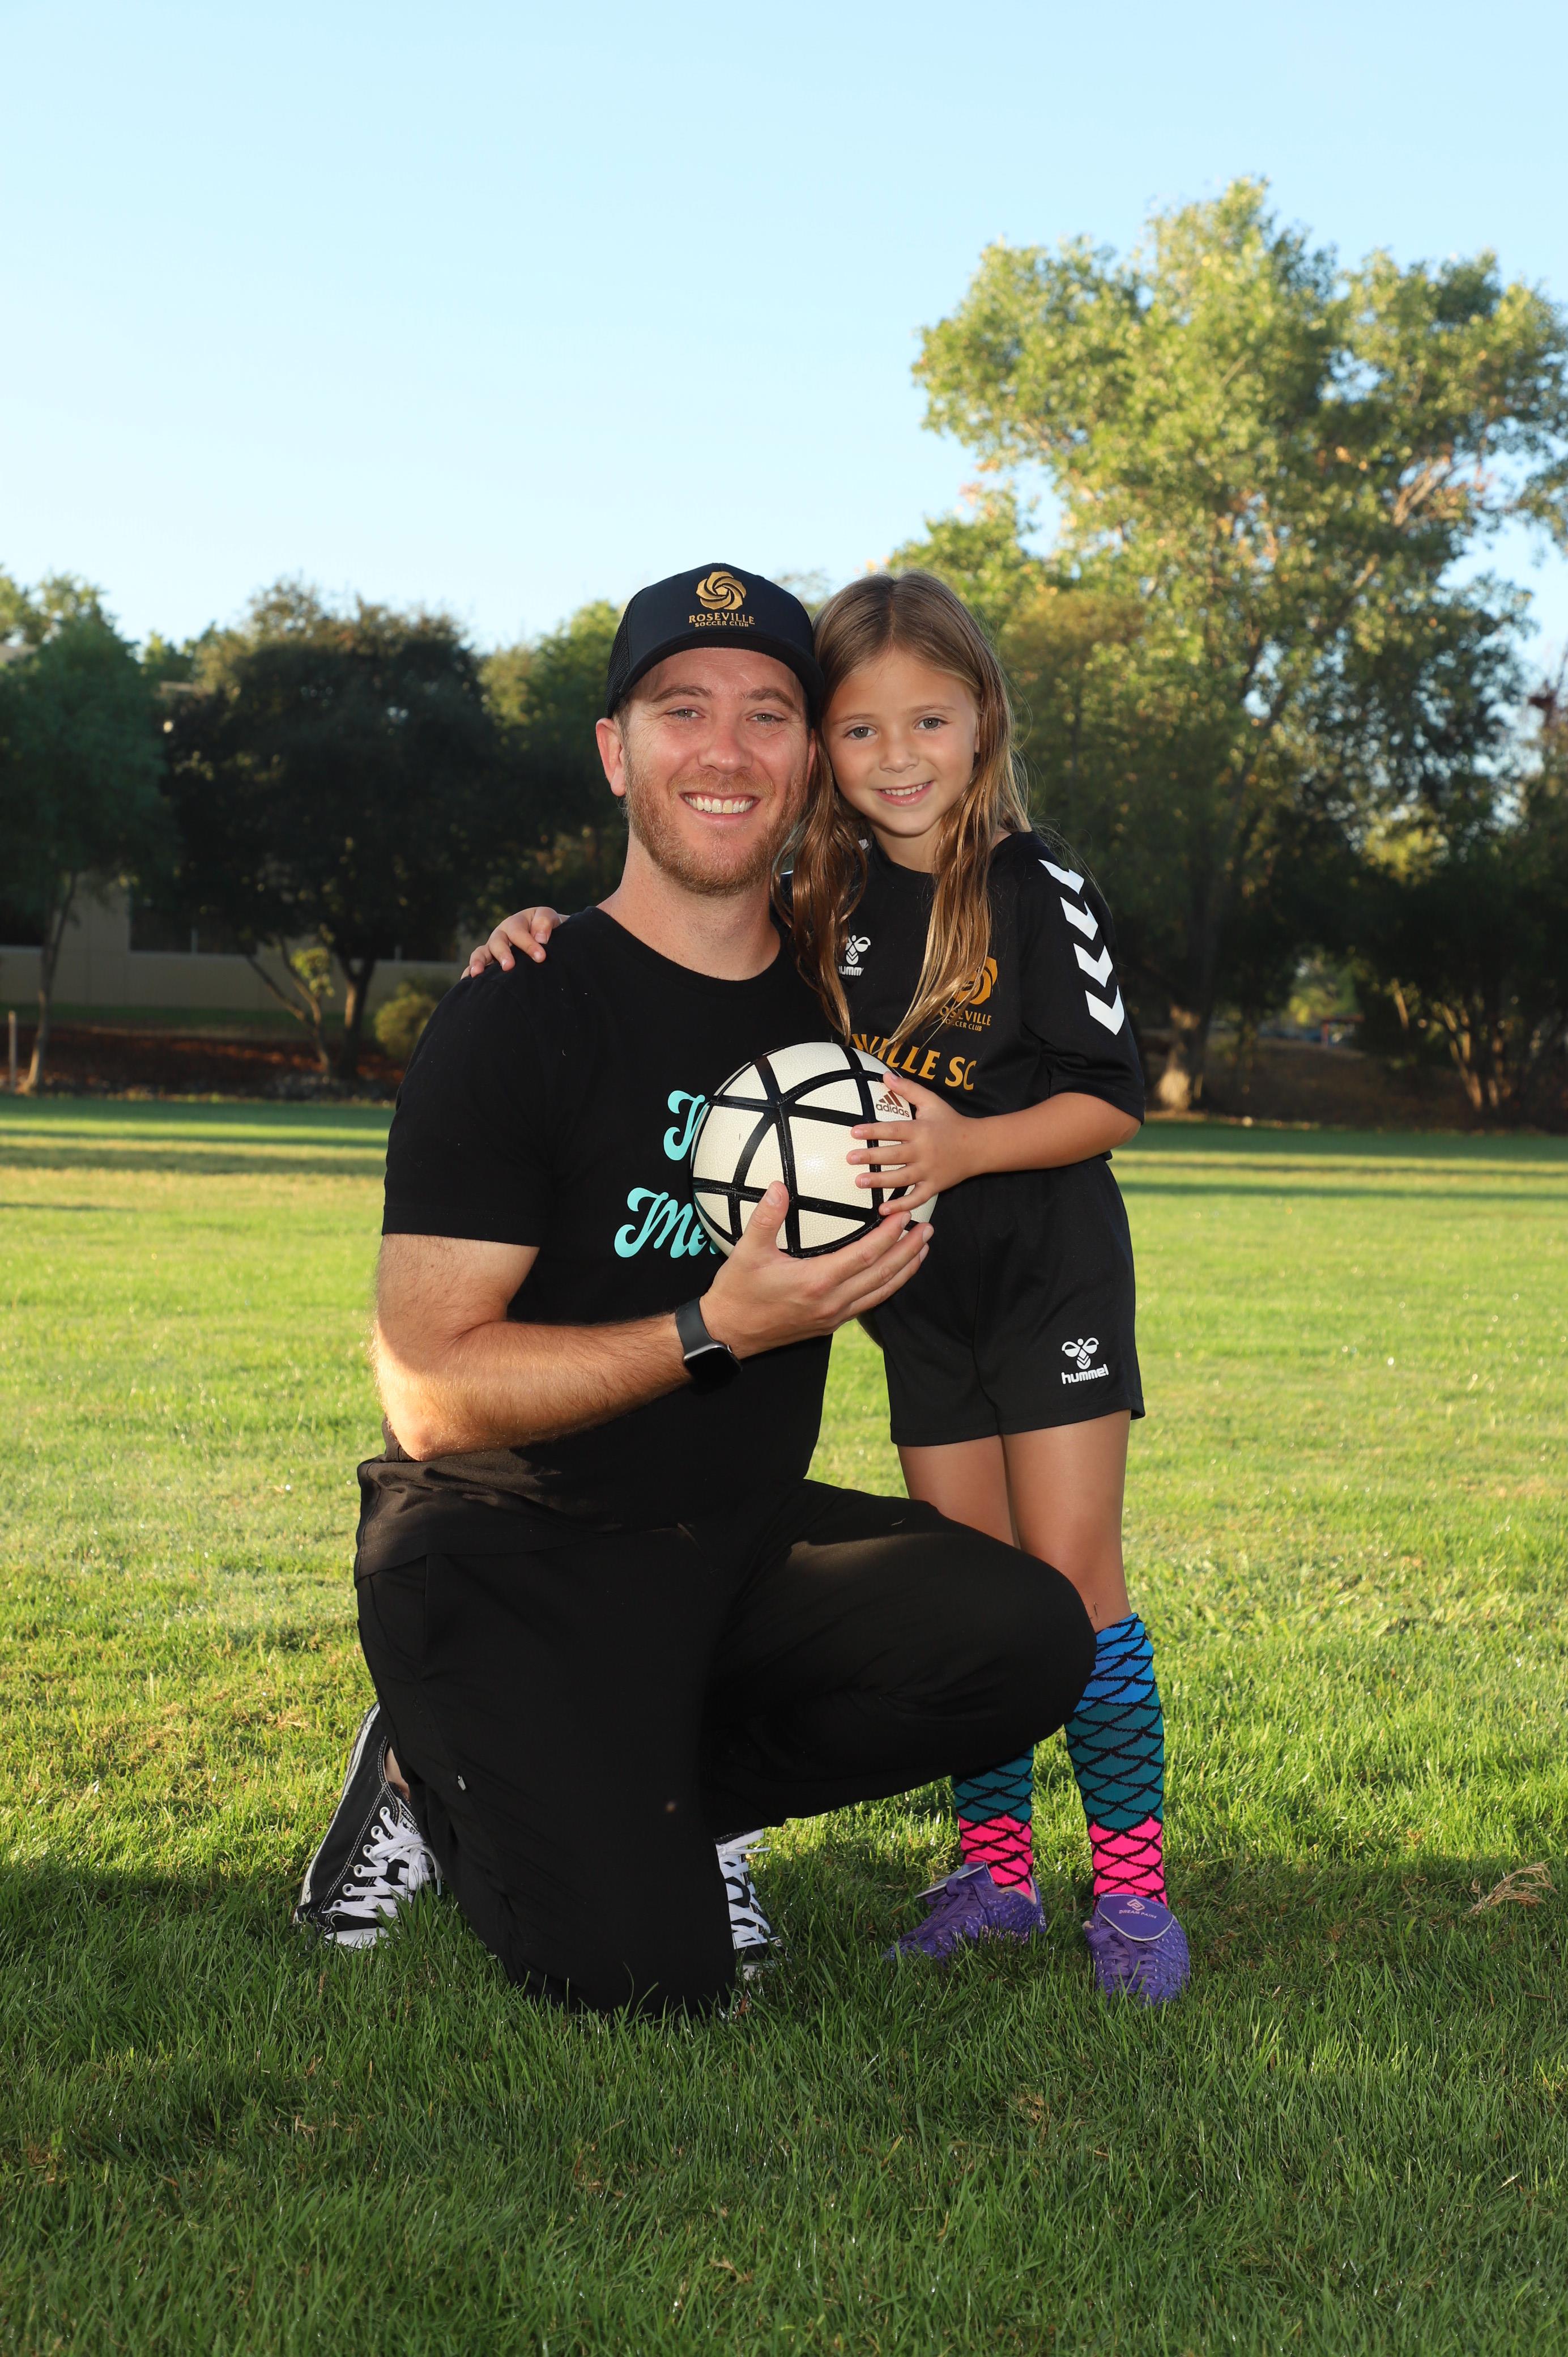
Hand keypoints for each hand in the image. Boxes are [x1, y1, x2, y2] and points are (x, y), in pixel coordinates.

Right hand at [464, 907, 564, 976]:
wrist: (549, 938)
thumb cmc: (549, 929)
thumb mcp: (551, 919)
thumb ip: (546, 922)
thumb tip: (540, 938)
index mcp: (516, 923)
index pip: (518, 932)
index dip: (528, 944)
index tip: (541, 957)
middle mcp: (501, 935)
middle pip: (497, 942)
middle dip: (502, 954)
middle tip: (509, 966)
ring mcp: (493, 949)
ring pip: (481, 953)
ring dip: (478, 963)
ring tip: (478, 974)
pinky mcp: (489, 962)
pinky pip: (475, 966)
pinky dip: (469, 972)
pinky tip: (466, 981)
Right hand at [701, 1182, 930, 1358]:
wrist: (729, 1332)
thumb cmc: (738, 1291)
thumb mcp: (746, 1252)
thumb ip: (766, 1218)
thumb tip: (779, 1186)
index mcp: (817, 1281)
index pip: (866, 1254)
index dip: (890, 1235)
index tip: (905, 1215)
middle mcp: (832, 1301)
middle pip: (883, 1274)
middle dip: (909, 1251)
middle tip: (927, 1229)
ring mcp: (834, 1316)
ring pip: (881, 1292)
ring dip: (905, 1270)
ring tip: (922, 1250)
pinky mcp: (831, 1324)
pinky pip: (869, 1303)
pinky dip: (888, 1286)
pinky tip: (894, 1275)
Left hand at [848, 1076, 980, 1208]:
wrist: (978, 1146)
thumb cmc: (950, 1122)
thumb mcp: (931, 1102)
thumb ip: (909, 1089)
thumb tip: (886, 1075)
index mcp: (921, 1130)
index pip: (894, 1130)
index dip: (874, 1131)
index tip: (854, 1132)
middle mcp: (924, 1152)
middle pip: (894, 1155)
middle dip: (871, 1157)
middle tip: (850, 1159)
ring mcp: (929, 1171)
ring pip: (902, 1179)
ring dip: (880, 1181)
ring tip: (859, 1181)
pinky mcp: (934, 1186)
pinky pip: (916, 1198)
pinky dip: (901, 1205)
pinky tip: (883, 1209)